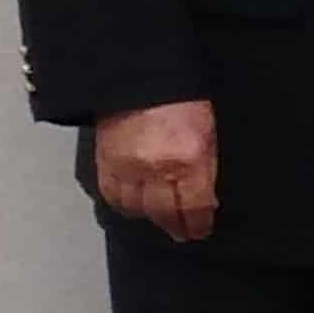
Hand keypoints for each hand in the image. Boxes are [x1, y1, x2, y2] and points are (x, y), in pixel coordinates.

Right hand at [90, 100, 219, 242]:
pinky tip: (134, 206)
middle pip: (164, 213)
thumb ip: (206, 167)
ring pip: (136, 209)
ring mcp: (126, 168)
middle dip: (175, 226)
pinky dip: (124, 205)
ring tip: (159, 219)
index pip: (195, 207)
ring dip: (150, 217)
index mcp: (187, 161)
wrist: (139, 80)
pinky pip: (112, 196)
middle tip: (182, 232)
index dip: (198, 223)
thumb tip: (206, 197)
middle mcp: (155, 170)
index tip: (200, 230)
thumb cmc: (181, 101)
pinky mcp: (104, 164)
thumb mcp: (209, 133)